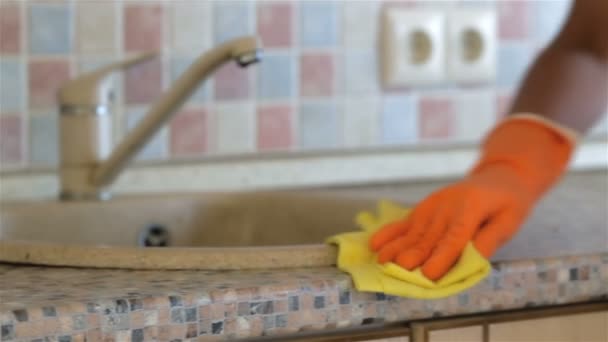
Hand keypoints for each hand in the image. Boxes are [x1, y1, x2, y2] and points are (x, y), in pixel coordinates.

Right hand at [369, 115, 575, 280]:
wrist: (498, 176)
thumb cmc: (508, 202)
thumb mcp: (510, 220)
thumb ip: (490, 239)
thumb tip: (472, 260)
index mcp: (472, 208)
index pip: (455, 236)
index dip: (442, 256)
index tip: (429, 274)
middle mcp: (447, 205)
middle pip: (429, 236)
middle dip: (413, 254)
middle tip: (399, 271)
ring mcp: (432, 205)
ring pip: (413, 231)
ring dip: (396, 247)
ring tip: (381, 261)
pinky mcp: (423, 207)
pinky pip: (404, 222)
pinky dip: (388, 233)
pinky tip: (374, 243)